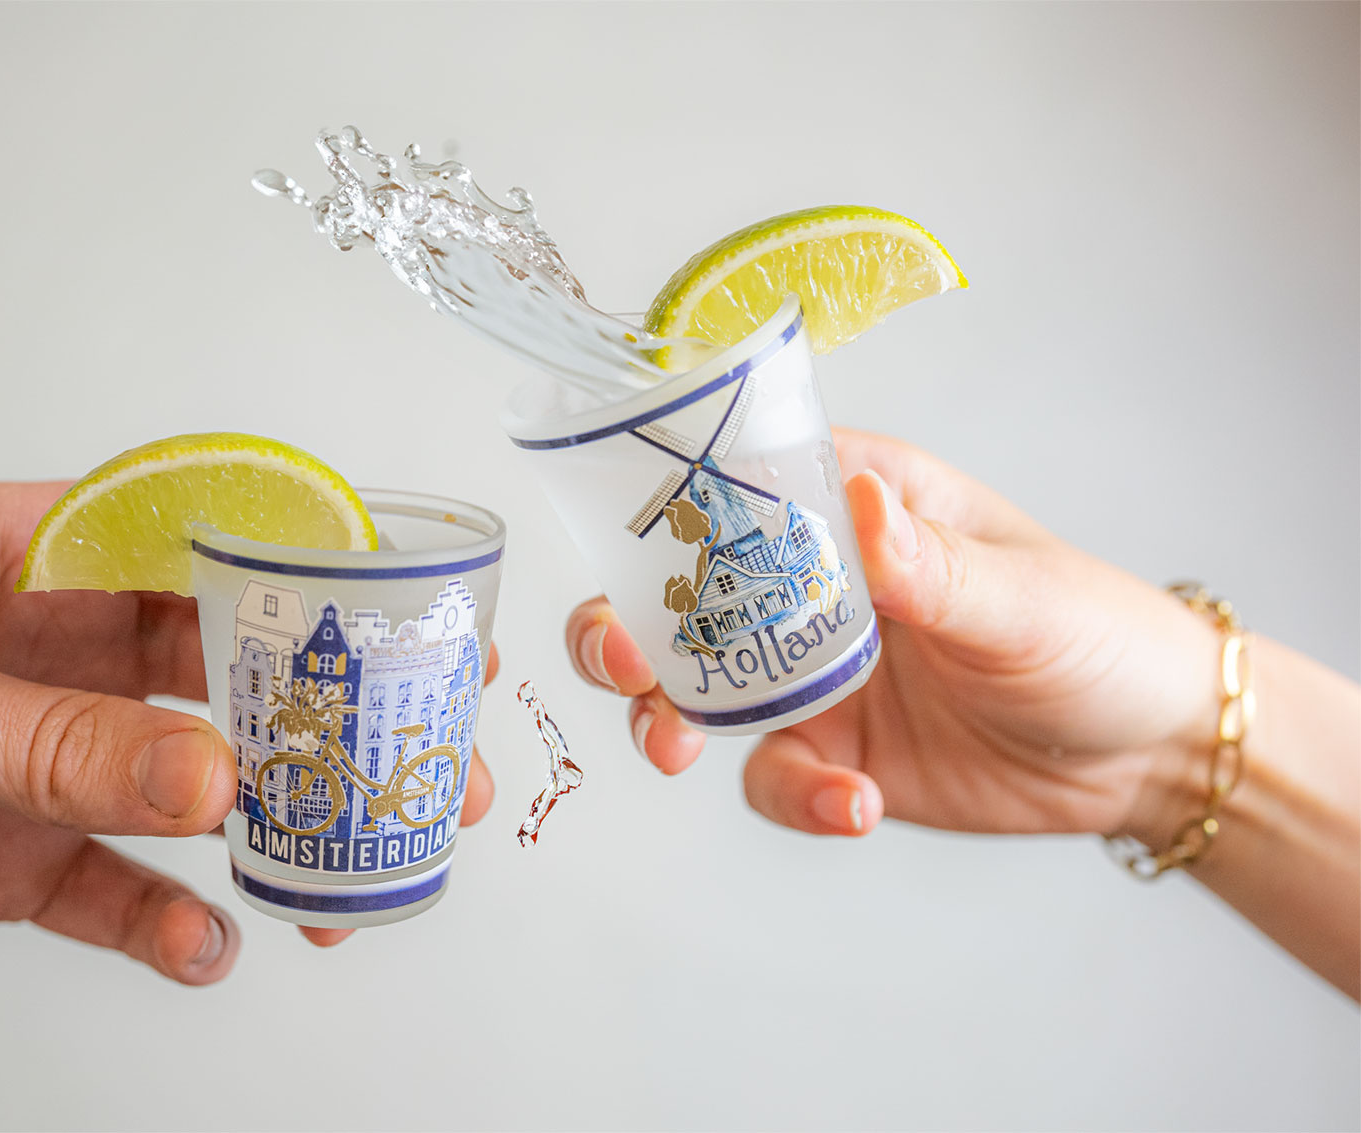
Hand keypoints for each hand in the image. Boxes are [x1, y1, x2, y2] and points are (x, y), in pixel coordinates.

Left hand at [0, 483, 496, 980]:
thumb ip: (45, 739)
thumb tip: (212, 776)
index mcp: (25, 552)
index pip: (198, 553)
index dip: (312, 586)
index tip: (410, 630)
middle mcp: (43, 650)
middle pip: (216, 681)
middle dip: (320, 726)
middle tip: (418, 771)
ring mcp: (23, 757)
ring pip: (177, 792)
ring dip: (263, 834)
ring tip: (337, 883)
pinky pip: (103, 886)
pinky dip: (161, 919)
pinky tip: (205, 941)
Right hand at [565, 428, 1218, 842]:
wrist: (1148, 757)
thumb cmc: (1101, 636)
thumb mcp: (1023, 596)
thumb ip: (931, 564)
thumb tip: (855, 502)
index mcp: (860, 505)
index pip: (740, 481)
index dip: (670, 501)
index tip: (639, 538)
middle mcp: (818, 585)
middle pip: (682, 593)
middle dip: (627, 625)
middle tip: (623, 659)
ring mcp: (816, 673)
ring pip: (697, 689)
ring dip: (669, 718)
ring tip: (676, 750)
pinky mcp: (832, 752)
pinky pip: (773, 777)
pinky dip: (794, 796)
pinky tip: (855, 807)